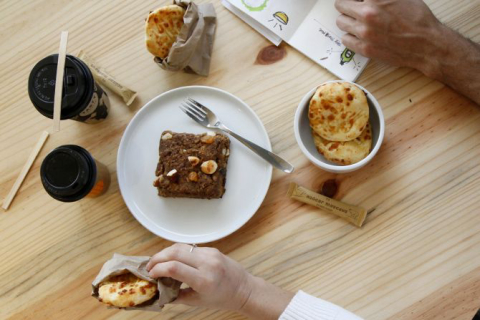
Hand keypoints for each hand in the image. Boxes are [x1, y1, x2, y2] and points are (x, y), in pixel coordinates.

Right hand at [146, 244, 293, 318]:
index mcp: (204, 280)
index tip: (151, 274)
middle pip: (175, 252)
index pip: (175, 268)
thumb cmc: (222, 298)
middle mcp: (207, 264)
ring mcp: (210, 254)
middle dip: (158, 258)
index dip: (158, 269)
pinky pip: (190, 247)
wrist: (243, 289)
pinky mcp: (211, 249)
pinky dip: (177, 252)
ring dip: (166, 252)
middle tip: (149, 266)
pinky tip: (171, 259)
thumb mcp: (197, 302)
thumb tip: (158, 291)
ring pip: (181, 246)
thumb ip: (177, 296)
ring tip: (157, 262)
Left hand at [335, 0, 443, 76]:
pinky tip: (359, 33)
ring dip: (347, 20)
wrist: (426, 44)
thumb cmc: (417, 18)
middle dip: (347, 5)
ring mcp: (364, 32)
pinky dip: (350, 35)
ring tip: (358, 21)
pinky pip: (345, 39)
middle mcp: (367, 14)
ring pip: (341, 22)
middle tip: (354, 7)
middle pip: (341, 5)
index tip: (358, 1)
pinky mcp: (364, 48)